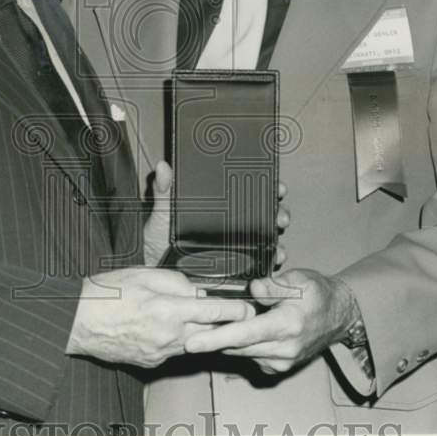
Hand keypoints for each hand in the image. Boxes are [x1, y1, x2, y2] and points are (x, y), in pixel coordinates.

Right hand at [66, 266, 254, 367]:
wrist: (76, 322)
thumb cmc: (106, 293)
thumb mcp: (144, 274)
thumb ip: (177, 282)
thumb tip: (198, 292)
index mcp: (169, 311)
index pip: (215, 312)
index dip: (237, 311)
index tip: (249, 309)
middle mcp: (169, 337)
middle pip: (210, 333)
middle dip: (221, 323)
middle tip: (230, 313)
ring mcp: (160, 353)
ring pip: (193, 343)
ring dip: (198, 331)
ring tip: (189, 315)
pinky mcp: (151, 363)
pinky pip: (174, 351)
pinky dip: (177, 339)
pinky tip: (164, 326)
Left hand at [143, 161, 290, 267]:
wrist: (156, 269)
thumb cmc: (158, 239)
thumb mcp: (162, 212)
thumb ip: (164, 190)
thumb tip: (163, 166)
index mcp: (218, 205)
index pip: (247, 191)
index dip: (266, 186)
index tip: (276, 185)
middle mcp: (231, 223)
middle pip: (264, 213)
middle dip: (278, 212)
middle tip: (280, 216)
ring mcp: (236, 244)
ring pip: (266, 237)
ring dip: (276, 237)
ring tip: (277, 240)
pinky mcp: (236, 265)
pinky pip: (258, 261)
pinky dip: (269, 259)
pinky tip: (273, 258)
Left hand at [182, 269, 357, 374]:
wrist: (338, 316)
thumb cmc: (317, 294)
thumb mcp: (298, 280)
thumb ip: (273, 286)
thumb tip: (251, 288)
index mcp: (287, 326)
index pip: (244, 335)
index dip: (215, 338)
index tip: (192, 343)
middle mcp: (283, 350)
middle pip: (237, 347)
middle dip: (211, 338)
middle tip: (188, 328)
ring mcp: (281, 362)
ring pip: (241, 353)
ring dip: (224, 341)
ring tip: (207, 326)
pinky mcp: (278, 367)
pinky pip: (250, 357)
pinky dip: (239, 345)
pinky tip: (233, 331)